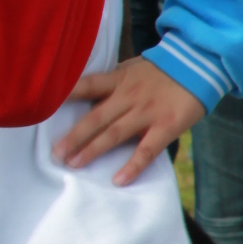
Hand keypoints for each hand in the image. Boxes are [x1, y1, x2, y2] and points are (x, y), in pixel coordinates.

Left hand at [52, 55, 205, 185]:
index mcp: (118, 80)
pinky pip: (147, 150)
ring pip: (114, 134)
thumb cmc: (162, 69)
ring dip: (93, 150)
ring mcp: (147, 112)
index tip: (42, 109)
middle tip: (55, 153)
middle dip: (74, 136)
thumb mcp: (132, 68)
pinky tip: (118, 180)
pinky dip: (133, 166)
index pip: (85, 86)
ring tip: (74, 165)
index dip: (64, 97)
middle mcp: (128, 96)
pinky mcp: (166, 126)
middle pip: (95, 117)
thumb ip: (111, 81)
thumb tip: (85, 93)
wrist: (200, 63)